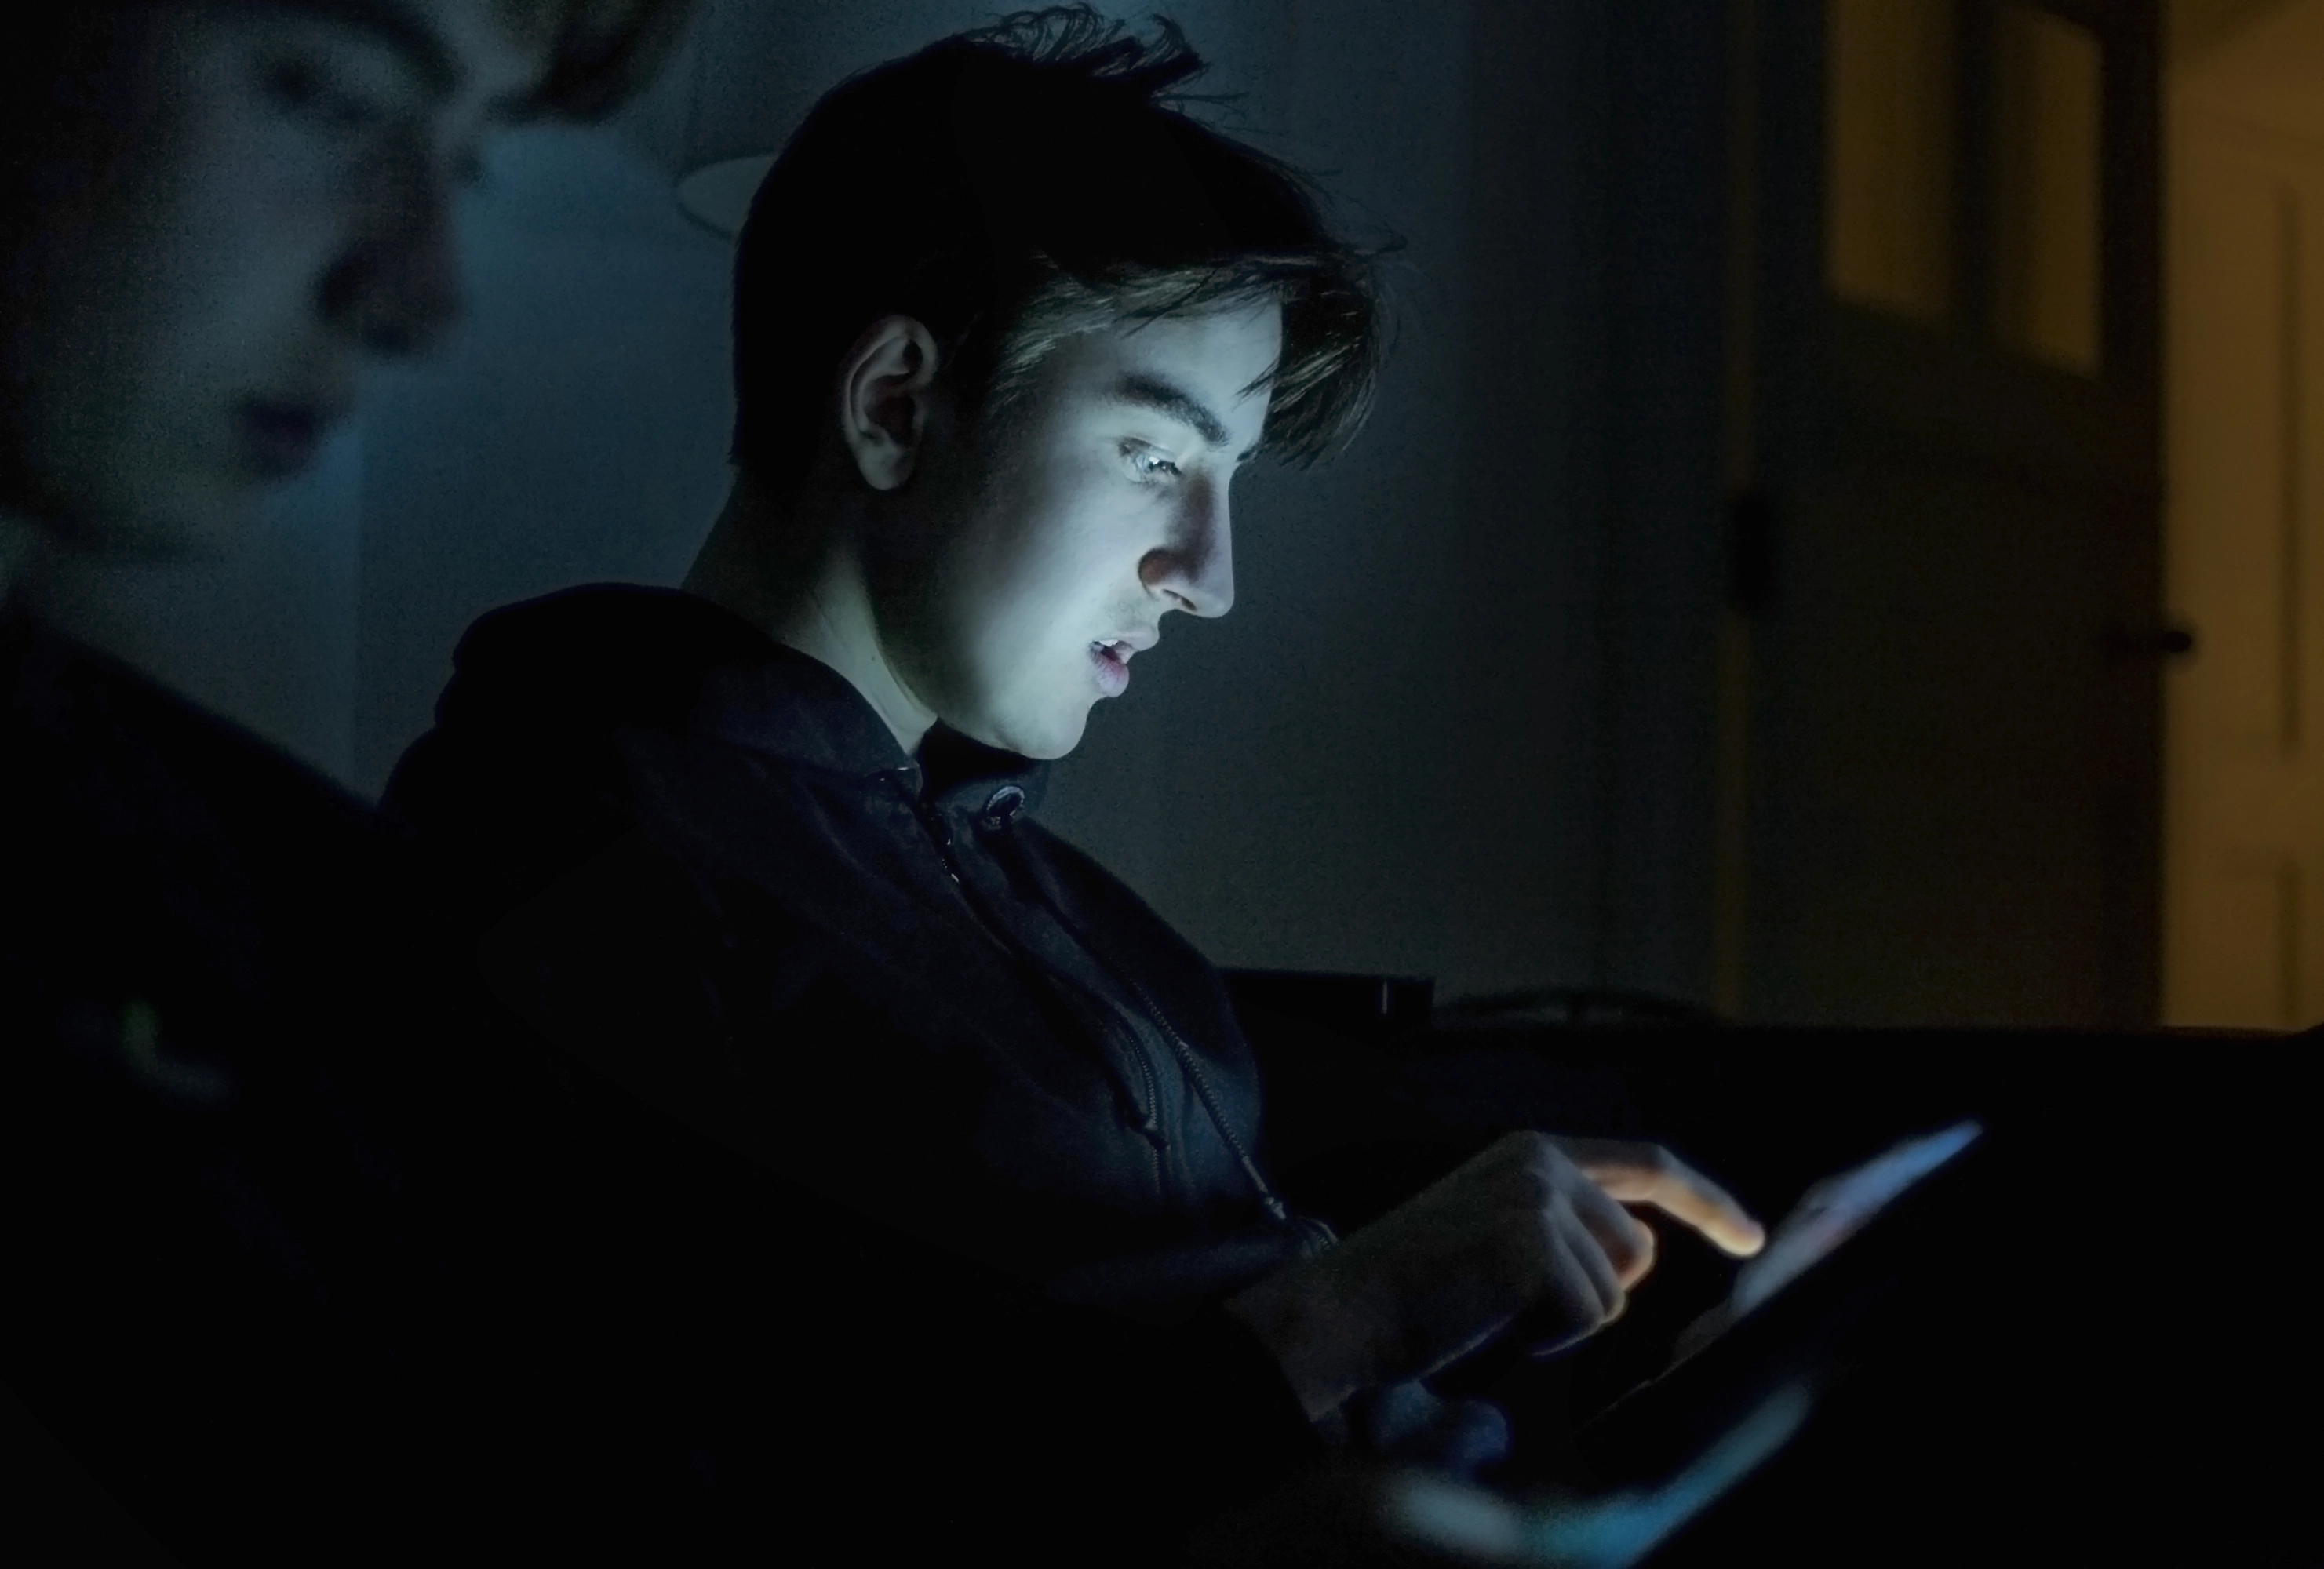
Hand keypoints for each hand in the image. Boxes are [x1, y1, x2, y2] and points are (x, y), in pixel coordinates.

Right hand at [1227, 1132, 1763, 1421]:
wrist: (1348, 1307)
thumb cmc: (1419, 1287)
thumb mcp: (1500, 1232)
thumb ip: (1569, 1226)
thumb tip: (1639, 1251)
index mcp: (1533, 1152)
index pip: (1646, 1167)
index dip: (1706, 1201)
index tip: (1751, 1236)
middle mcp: (1541, 1162)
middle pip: (1635, 1252)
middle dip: (1591, 1293)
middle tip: (1507, 1300)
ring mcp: (1538, 1200)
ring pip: (1612, 1294)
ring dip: (1560, 1321)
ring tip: (1487, 1306)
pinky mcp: (1532, 1246)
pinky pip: (1585, 1319)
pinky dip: (1544, 1339)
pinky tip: (1487, 1320)